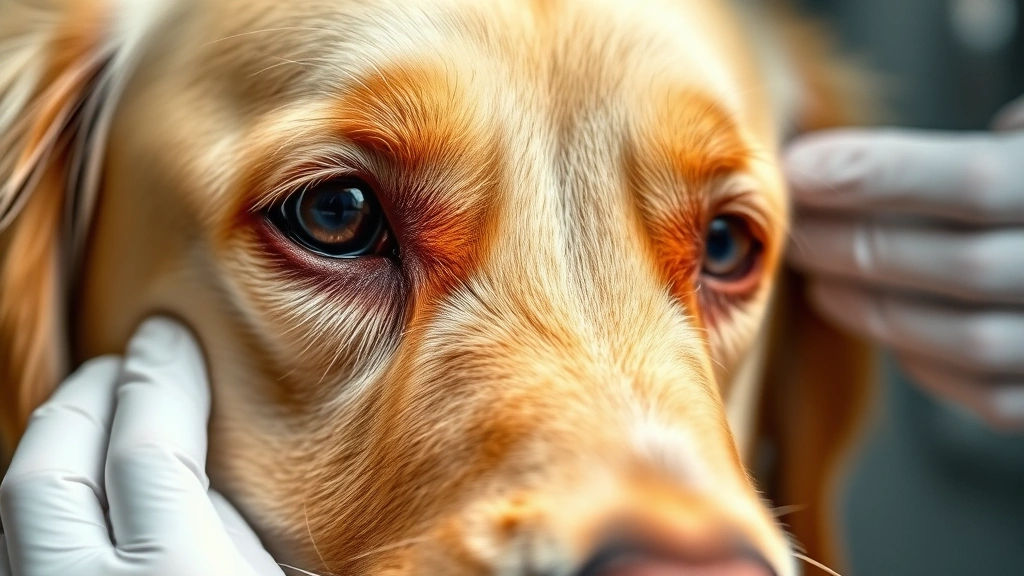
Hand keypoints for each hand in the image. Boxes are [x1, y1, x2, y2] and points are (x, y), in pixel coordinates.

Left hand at [0, 318, 283, 575]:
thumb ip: (225, 520)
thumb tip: (188, 448)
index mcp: (174, 573)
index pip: (145, 448)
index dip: (159, 378)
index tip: (170, 339)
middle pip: (46, 475)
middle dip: (84, 400)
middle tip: (123, 368)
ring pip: (15, 516)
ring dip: (59, 453)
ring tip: (105, 422)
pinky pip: (20, 554)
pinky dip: (53, 509)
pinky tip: (91, 495)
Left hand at [786, 97, 1023, 430]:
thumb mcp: (1017, 146)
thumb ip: (962, 154)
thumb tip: (831, 164)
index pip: (976, 182)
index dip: (879, 176)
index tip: (797, 168)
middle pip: (962, 266)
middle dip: (856, 244)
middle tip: (789, 224)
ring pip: (968, 339)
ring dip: (872, 305)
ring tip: (811, 270)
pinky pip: (985, 392)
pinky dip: (918, 356)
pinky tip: (871, 317)